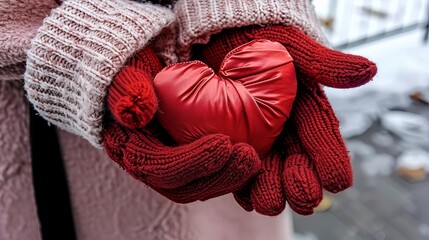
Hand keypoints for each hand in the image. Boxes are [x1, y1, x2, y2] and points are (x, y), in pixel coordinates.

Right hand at [104, 46, 261, 202]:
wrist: (148, 66)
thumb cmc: (138, 68)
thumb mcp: (129, 69)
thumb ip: (126, 87)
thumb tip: (134, 114)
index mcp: (127, 145)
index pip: (154, 166)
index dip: (189, 161)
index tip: (224, 143)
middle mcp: (146, 162)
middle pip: (179, 188)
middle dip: (216, 176)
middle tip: (248, 156)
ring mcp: (169, 165)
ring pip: (197, 187)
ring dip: (228, 179)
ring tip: (254, 160)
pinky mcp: (189, 162)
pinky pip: (209, 179)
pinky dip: (230, 175)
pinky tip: (252, 163)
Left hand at [199, 25, 376, 214]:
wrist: (226, 44)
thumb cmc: (263, 44)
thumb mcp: (293, 48)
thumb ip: (324, 63)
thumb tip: (369, 70)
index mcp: (307, 112)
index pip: (323, 138)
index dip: (331, 160)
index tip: (339, 181)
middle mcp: (287, 133)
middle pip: (299, 166)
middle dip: (302, 185)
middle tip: (303, 198)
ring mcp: (262, 143)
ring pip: (270, 175)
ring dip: (271, 191)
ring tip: (269, 202)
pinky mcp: (236, 148)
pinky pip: (240, 173)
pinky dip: (243, 186)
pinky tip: (243, 196)